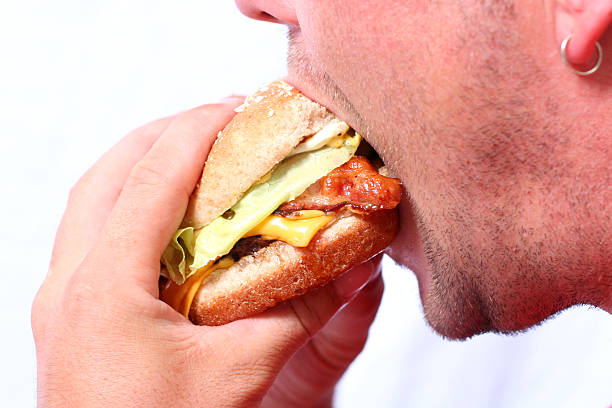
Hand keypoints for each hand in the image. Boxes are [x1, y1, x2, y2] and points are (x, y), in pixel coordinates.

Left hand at [32, 98, 383, 406]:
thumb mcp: (240, 374)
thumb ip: (298, 311)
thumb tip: (351, 264)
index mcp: (106, 287)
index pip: (153, 177)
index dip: (197, 131)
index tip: (235, 106)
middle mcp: (69, 283)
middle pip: (108, 173)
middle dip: (164, 134)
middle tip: (216, 120)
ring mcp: (59, 299)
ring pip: (89, 199)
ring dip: (139, 163)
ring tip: (189, 149)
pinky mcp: (65, 315)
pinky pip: (86, 231)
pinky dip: (124, 201)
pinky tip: (160, 211)